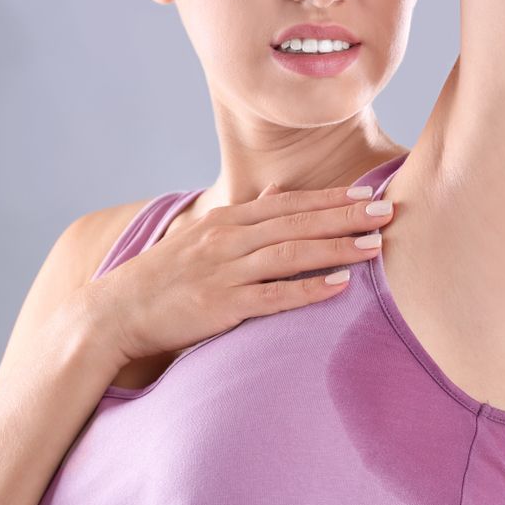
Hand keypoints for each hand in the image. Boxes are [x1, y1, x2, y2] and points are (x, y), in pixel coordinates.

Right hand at [95, 181, 392, 361]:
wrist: (116, 312)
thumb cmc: (166, 276)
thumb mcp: (203, 236)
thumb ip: (244, 216)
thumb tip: (276, 192)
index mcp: (227, 220)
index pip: (289, 203)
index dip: (331, 197)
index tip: (370, 192)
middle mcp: (229, 239)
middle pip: (298, 222)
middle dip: (346, 215)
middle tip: (388, 210)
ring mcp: (225, 271)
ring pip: (292, 253)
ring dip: (337, 248)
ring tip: (376, 245)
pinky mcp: (222, 305)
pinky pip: (274, 295)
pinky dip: (310, 289)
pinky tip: (341, 285)